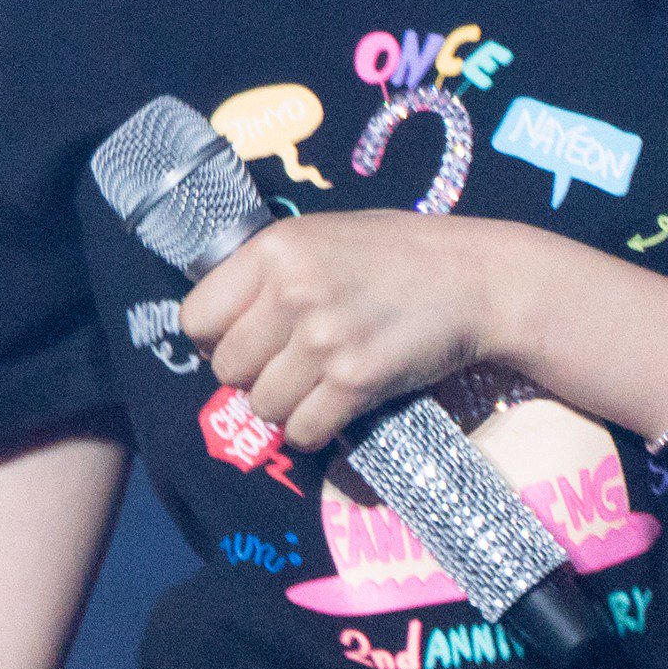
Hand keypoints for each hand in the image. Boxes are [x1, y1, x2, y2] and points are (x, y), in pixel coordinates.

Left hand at [179, 212, 497, 453]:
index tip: (242, 338)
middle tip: (285, 364)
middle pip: (225, 369)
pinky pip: (301, 432)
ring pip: (261, 407)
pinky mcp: (356, 381)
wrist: (474, 278)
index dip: (212, 337)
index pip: (194, 318)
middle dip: (250, 376)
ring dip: (284, 406)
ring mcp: (324, 339)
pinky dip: (314, 430)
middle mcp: (292, 292)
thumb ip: (269, 272)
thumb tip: (217, 323)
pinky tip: (336, 405)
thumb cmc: (397, 253)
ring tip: (315, 383)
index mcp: (274, 249)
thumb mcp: (321, 236)